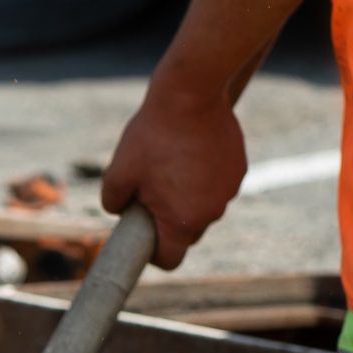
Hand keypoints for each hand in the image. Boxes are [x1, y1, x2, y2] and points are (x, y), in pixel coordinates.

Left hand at [99, 77, 247, 269]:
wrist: (191, 93)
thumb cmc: (152, 136)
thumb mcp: (118, 171)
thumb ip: (113, 202)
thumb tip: (118, 212)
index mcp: (182, 221)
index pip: (170, 259)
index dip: (153, 253)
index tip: (142, 233)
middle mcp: (212, 213)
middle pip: (188, 233)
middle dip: (169, 221)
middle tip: (150, 192)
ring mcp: (229, 191)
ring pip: (203, 206)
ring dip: (187, 197)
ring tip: (169, 165)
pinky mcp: (239, 169)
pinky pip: (217, 184)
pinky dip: (204, 177)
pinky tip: (189, 151)